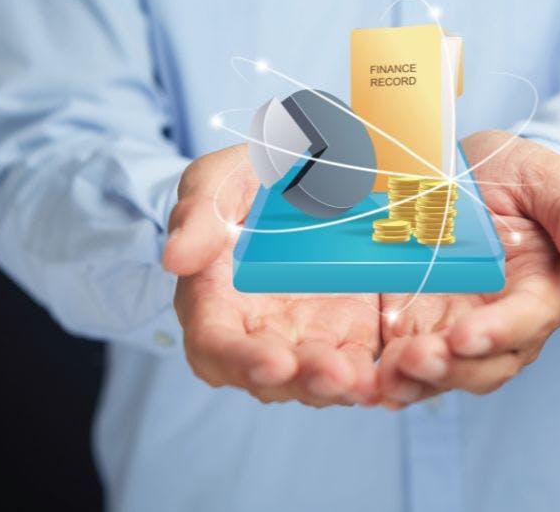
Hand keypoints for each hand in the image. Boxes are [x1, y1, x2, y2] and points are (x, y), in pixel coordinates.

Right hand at [163, 145, 379, 406]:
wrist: (305, 174)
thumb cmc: (249, 180)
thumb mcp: (220, 180)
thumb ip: (197, 214)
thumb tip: (173, 258)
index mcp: (213, 302)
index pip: (215, 345)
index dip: (241, 360)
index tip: (272, 363)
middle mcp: (256, 332)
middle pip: (269, 376)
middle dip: (301, 380)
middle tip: (333, 375)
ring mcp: (303, 337)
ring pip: (314, 379)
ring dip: (337, 386)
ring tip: (363, 382)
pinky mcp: (346, 333)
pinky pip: (355, 362)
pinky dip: (369, 375)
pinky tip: (386, 378)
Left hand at [377, 130, 559, 405]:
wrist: (472, 176)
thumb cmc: (517, 179)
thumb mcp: (546, 180)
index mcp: (543, 291)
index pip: (527, 320)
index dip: (499, 331)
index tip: (466, 335)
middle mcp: (501, 323)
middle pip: (484, 364)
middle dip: (451, 368)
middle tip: (414, 359)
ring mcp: (456, 330)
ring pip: (443, 374)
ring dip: (414, 382)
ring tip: (383, 378)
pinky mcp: (417, 329)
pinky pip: (404, 363)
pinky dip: (385, 377)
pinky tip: (362, 381)